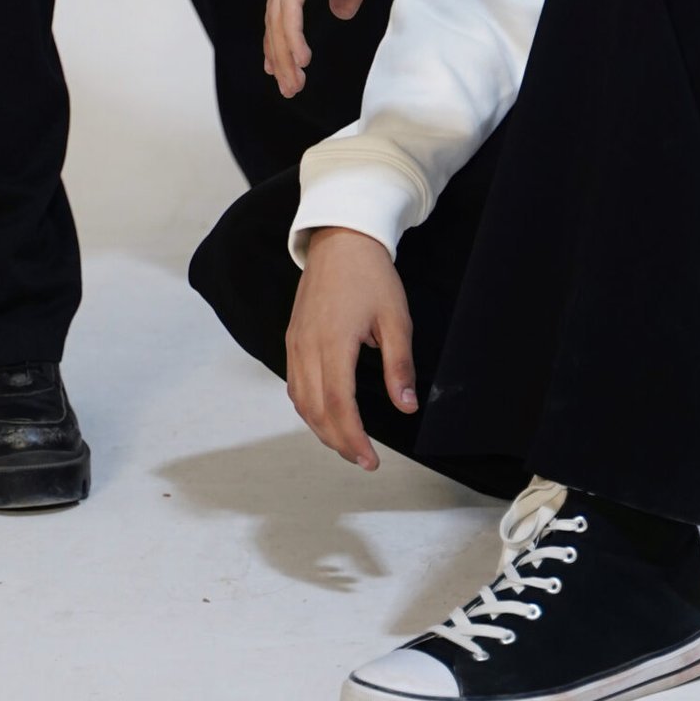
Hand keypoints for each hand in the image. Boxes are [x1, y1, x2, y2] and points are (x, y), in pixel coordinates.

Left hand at [264, 0, 397, 97]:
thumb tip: (339, 13)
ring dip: (284, 53)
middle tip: (287, 86)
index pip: (282, 7)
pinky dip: (290, 35)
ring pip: (278, 18)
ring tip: (293, 82)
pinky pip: (289, 8)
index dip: (281, 39)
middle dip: (280, 55)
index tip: (284, 66)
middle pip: (275, 18)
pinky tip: (298, 56)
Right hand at [286, 226, 416, 467]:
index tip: (370, 460)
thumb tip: (407, 406)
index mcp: (334, 343)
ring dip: (321, 428)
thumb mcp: (396, 318)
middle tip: (363, 459)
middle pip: (316, 411)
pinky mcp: (292, 338)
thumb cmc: (371, 275)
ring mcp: (295, 343)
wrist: (341, 240)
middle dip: (338, 441)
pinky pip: (294, 385)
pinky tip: (325, 415)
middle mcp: (307, 347)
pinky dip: (308, 408)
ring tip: (347, 444)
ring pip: (301, 402)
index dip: (353, 438)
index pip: (340, 406)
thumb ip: (400, 366)